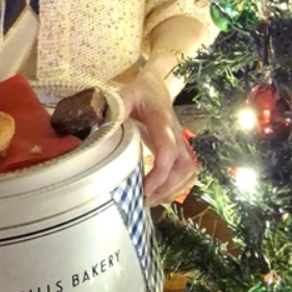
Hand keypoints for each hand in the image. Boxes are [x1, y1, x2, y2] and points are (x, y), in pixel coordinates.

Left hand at [116, 70, 196, 205]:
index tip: (143, 189)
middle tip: (144, 199)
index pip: (168, 151)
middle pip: (183, 167)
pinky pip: (188, 174)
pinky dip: (178, 188)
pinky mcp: (182, 151)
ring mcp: (182, 144)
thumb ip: (117, 109)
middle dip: (166, 188)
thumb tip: (103, 129)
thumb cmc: (139, 95)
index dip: (159, 174)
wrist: (155, 91)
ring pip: (188, 172)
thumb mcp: (126, 96)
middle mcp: (177, 135)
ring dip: (173, 190)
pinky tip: (161, 195)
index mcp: (163, 122)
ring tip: (151, 200)